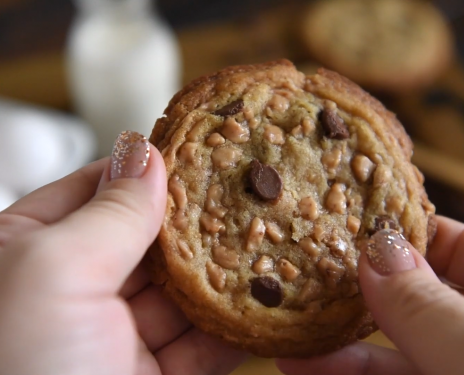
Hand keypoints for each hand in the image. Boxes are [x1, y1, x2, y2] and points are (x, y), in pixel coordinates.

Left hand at [0, 131, 246, 374]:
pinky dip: (235, 322)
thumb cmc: (15, 374)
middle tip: (245, 190)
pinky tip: (266, 297)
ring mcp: (114, 338)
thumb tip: (146, 153)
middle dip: (197, 220)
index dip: (147, 170)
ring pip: (181, 290)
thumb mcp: (53, 274)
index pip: (96, 189)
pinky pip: (203, 342)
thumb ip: (109, 213)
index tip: (198, 150)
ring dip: (224, 269)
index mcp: (27, 253)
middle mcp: (71, 293)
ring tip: (268, 234)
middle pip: (148, 239)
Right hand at [277, 216, 463, 374]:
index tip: (349, 224)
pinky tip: (306, 364)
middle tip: (308, 268)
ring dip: (342, 335)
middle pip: (421, 293)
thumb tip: (376, 249)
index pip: (461, 245)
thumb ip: (430, 307)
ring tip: (289, 319)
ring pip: (401, 343)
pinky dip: (352, 372)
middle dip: (363, 285)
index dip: (405, 232)